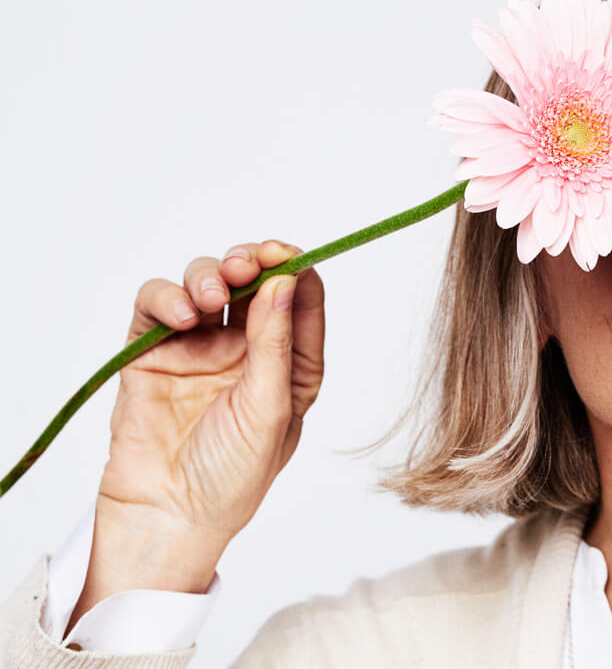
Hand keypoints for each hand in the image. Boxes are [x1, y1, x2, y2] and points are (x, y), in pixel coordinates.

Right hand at [89, 239, 324, 586]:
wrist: (166, 517)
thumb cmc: (231, 478)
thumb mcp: (269, 410)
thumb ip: (276, 344)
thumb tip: (286, 281)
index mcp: (289, 364)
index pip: (300, 300)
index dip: (293, 268)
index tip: (284, 253)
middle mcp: (247, 350)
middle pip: (251, 281)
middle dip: (249, 262)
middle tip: (245, 265)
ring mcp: (198, 348)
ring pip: (205, 283)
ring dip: (208, 276)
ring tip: (210, 300)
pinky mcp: (152, 353)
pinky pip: (157, 306)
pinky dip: (166, 297)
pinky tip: (180, 316)